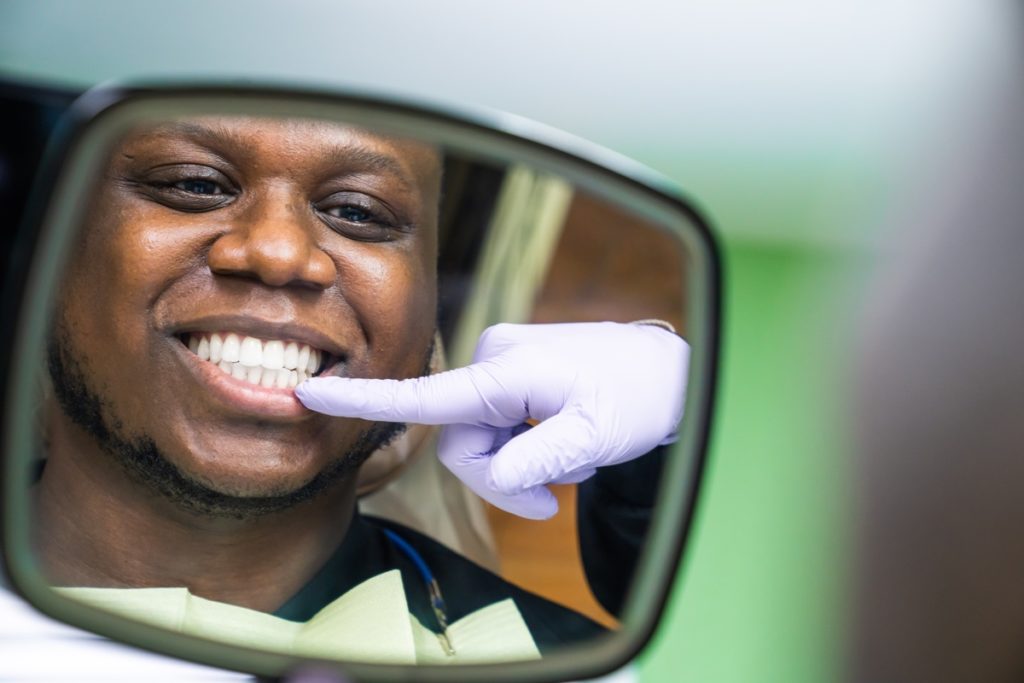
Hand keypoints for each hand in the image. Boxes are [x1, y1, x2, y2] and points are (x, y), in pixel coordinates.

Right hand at [294, 322, 688, 519]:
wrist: (670, 373)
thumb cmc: (640, 395)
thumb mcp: (594, 437)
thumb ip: (536, 463)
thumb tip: (495, 477)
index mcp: (506, 370)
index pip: (425, 394)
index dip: (365, 402)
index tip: (311, 394)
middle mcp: (494, 360)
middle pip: (460, 443)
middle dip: (502, 479)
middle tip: (553, 497)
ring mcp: (503, 368)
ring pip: (479, 442)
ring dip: (520, 466)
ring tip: (572, 462)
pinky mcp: (513, 377)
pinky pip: (497, 428)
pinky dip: (525, 449)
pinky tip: (563, 446)